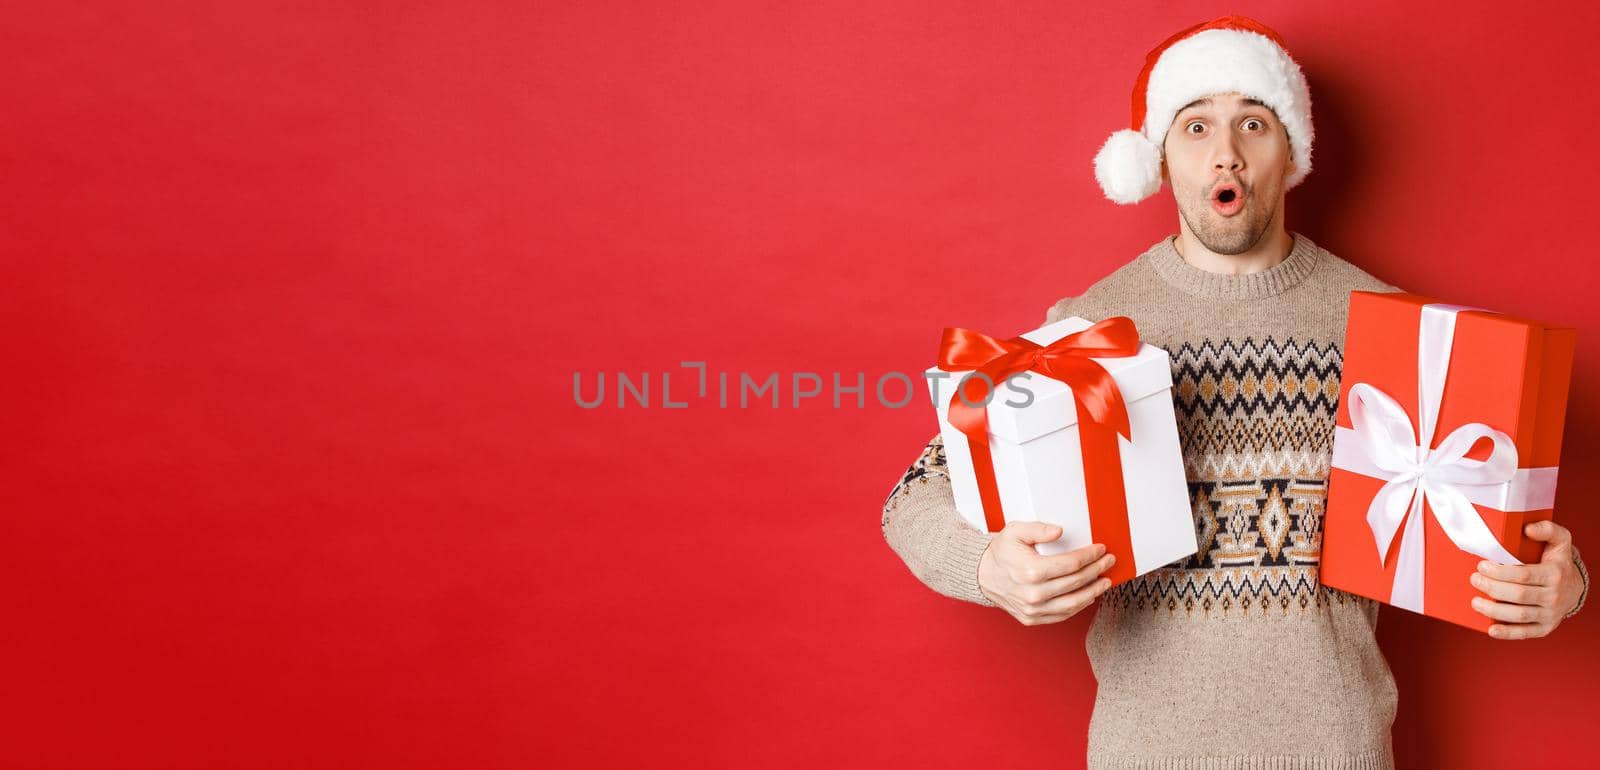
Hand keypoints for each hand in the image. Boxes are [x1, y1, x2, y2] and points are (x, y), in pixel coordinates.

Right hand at [978, 521, 1115, 625]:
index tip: (1101, 549)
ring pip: (1073, 603)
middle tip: (1108, 562)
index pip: (1071, 564)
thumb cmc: (1001, 552)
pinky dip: (1078, 606)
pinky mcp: (1032, 619)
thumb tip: (1060, 531)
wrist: (982, 575)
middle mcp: (1033, 593)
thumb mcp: (1015, 532)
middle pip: (1076, 582)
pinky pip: (1062, 615)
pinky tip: (1087, 595)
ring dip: (1093, 591)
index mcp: (1031, 571)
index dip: (1090, 556)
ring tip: (1104, 581)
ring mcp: (1033, 609)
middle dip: (1097, 570)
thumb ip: (1038, 529)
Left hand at [1469, 520, 1581, 639]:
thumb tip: (1528, 528)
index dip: (1500, 572)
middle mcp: (1554, 596)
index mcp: (1555, 574)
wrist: (1574, 588)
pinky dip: (1507, 633)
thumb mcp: (1560, 540)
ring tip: (1475, 602)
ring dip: (1494, 611)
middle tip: (1474, 580)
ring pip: (1519, 616)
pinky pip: (1525, 633)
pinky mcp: (1545, 628)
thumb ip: (1547, 529)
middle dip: (1492, 588)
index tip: (1482, 566)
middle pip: (1518, 595)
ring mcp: (1550, 614)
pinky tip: (1491, 629)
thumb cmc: (1558, 561)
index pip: (1524, 575)